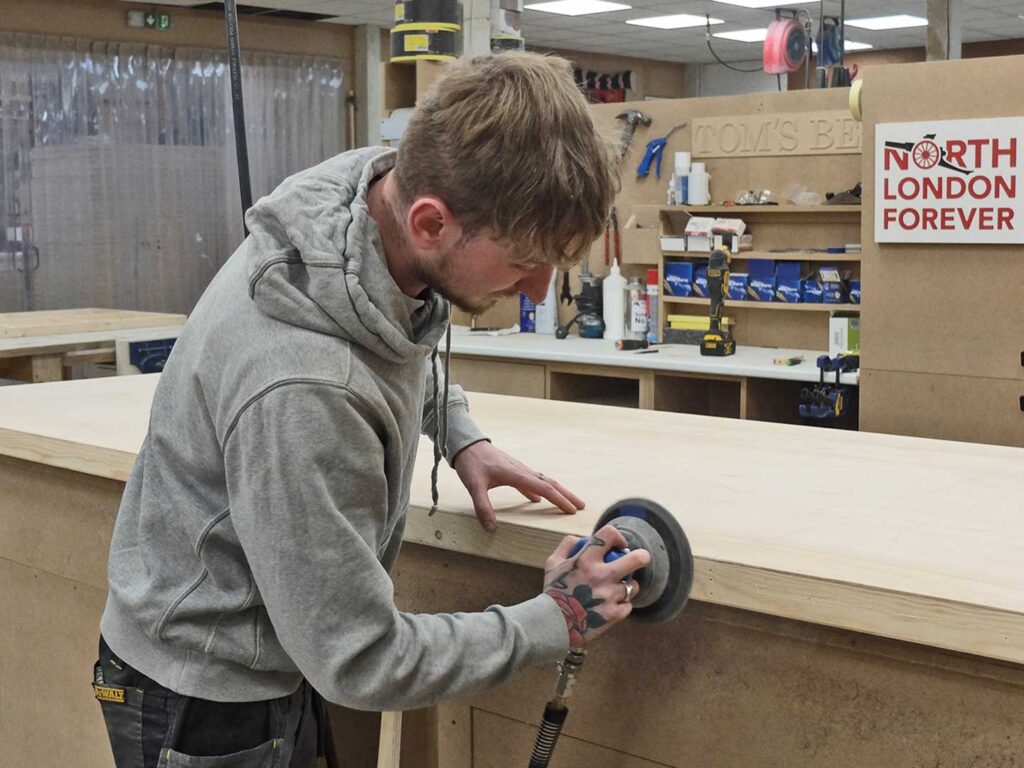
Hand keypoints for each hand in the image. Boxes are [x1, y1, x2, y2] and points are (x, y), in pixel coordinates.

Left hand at [452, 441, 584, 532]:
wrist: (467, 443)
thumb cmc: (471, 462)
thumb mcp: (474, 486)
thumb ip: (482, 507)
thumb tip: (491, 528)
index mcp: (517, 475)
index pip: (545, 489)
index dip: (559, 500)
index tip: (572, 510)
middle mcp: (522, 471)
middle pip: (550, 483)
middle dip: (567, 495)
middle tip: (581, 506)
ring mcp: (518, 470)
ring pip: (542, 481)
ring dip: (556, 492)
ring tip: (566, 503)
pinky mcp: (511, 470)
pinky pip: (530, 482)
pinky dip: (538, 491)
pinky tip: (536, 500)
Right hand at [542, 525, 650, 646]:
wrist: (551, 624)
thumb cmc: (553, 591)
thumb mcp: (553, 563)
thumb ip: (568, 545)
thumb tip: (583, 538)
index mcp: (585, 559)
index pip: (609, 534)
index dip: (618, 536)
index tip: (619, 545)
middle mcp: (600, 576)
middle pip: (636, 559)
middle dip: (643, 557)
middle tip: (641, 559)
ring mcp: (609, 596)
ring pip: (633, 586)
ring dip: (628, 586)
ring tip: (618, 589)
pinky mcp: (614, 615)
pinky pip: (627, 606)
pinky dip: (621, 605)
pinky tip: (610, 605)